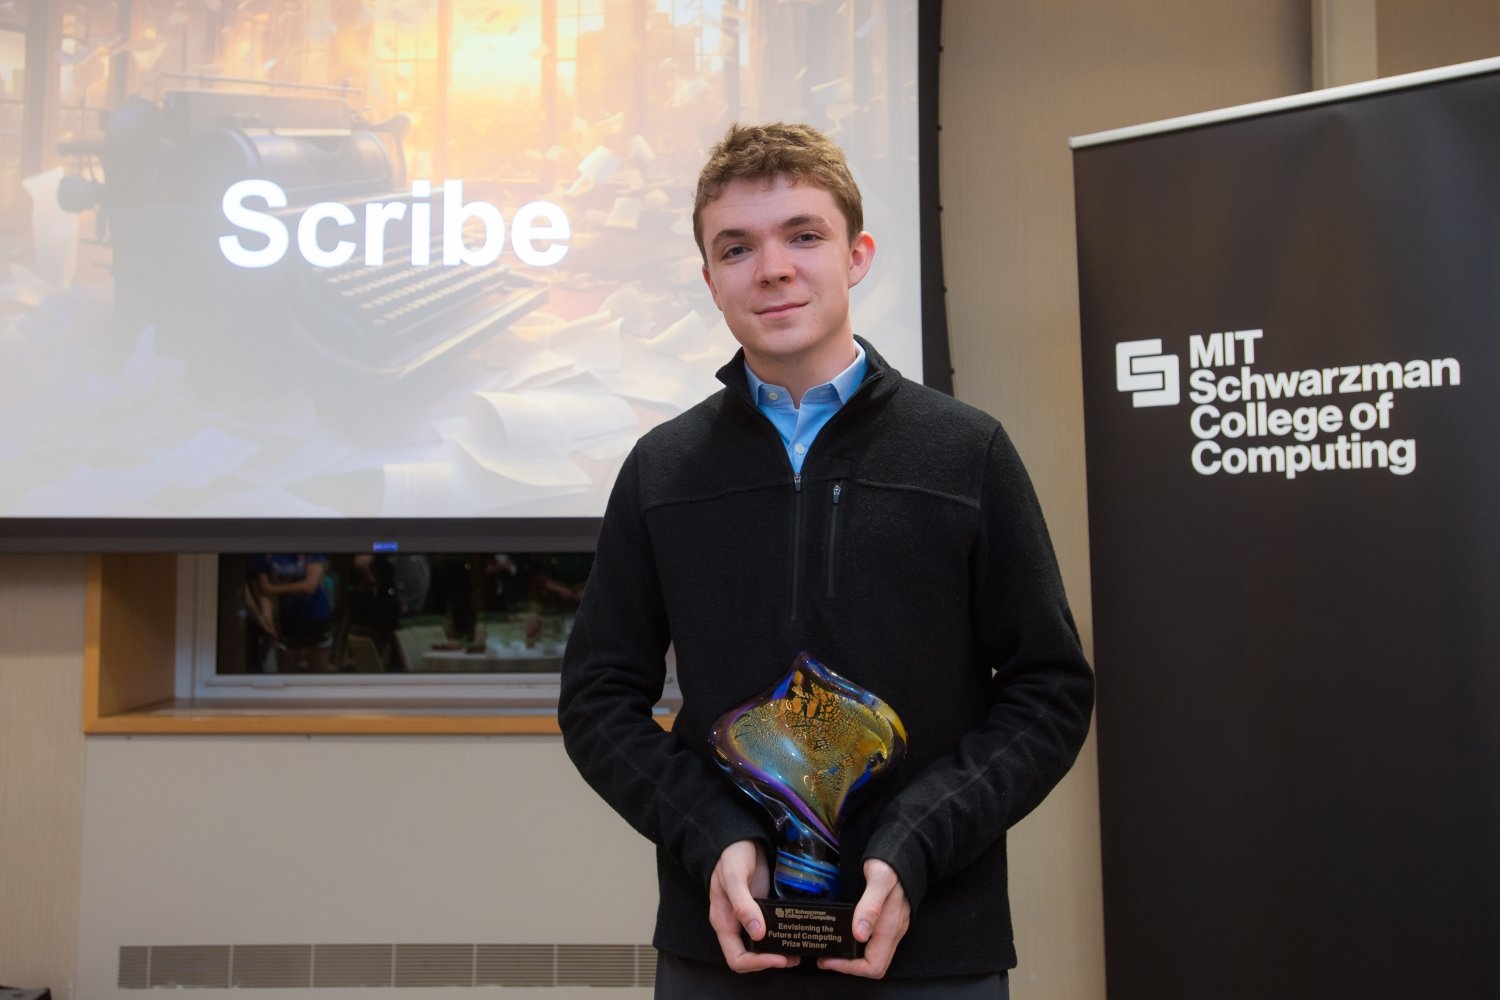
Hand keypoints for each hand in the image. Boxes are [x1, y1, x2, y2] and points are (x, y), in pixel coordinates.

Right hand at [708, 840, 799, 972]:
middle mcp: (735, 925)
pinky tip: (795, 935)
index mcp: (724, 922)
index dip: (757, 963)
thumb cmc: (731, 856)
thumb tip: (758, 934)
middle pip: (750, 957)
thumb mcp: (734, 877)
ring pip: (761, 947)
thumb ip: (743, 905)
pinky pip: (770, 931)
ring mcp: (748, 919)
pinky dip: (782, 938)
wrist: (739, 838)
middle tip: (793, 958)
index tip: (778, 958)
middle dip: (770, 961)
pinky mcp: (760, 910)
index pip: (736, 958)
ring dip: (778, 953)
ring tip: (797, 952)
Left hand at [817, 859, 909, 978]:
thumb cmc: (892, 864)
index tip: (830, 959)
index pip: (874, 966)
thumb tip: (859, 935)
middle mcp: (893, 932)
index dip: (851, 968)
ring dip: (851, 959)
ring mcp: (891, 928)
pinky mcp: (888, 921)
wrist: (908, 852)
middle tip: (825, 958)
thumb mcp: (879, 879)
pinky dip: (856, 947)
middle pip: (874, 965)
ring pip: (873, 956)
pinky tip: (843, 936)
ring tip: (830, 950)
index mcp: (890, 927)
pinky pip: (874, 944)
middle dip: (848, 967)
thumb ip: (870, 906)